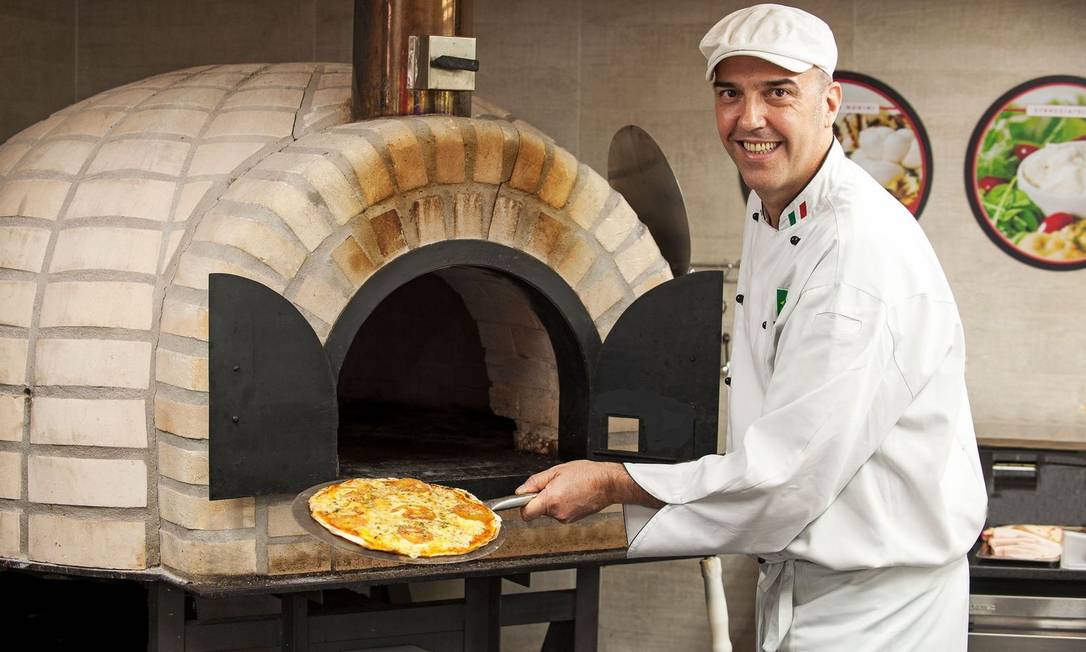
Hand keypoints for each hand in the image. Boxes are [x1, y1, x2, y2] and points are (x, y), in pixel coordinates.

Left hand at [515, 460, 663, 522]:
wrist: (608, 484)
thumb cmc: (586, 474)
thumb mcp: (556, 471)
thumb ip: (535, 482)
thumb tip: (520, 491)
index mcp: (551, 500)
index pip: (525, 513)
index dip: (521, 505)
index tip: (522, 499)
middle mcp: (557, 513)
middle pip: (537, 510)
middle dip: (540, 499)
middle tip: (552, 485)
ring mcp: (565, 518)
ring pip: (548, 511)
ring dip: (552, 501)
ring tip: (565, 488)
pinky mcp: (572, 520)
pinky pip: (558, 512)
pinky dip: (561, 504)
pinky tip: (571, 494)